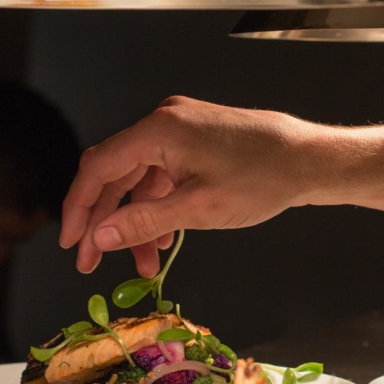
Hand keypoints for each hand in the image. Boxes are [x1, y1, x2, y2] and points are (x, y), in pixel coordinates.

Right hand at [60, 96, 335, 276]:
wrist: (311, 160)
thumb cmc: (266, 177)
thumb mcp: (200, 209)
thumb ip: (144, 222)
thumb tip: (100, 235)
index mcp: (159, 130)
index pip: (98, 169)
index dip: (80, 209)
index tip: (72, 243)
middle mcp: (166, 122)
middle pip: (117, 174)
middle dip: (107, 221)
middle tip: (95, 260)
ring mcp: (183, 129)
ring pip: (144, 179)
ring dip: (139, 220)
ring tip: (143, 261)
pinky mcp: (199, 140)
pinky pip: (166, 174)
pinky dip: (161, 205)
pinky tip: (165, 237)